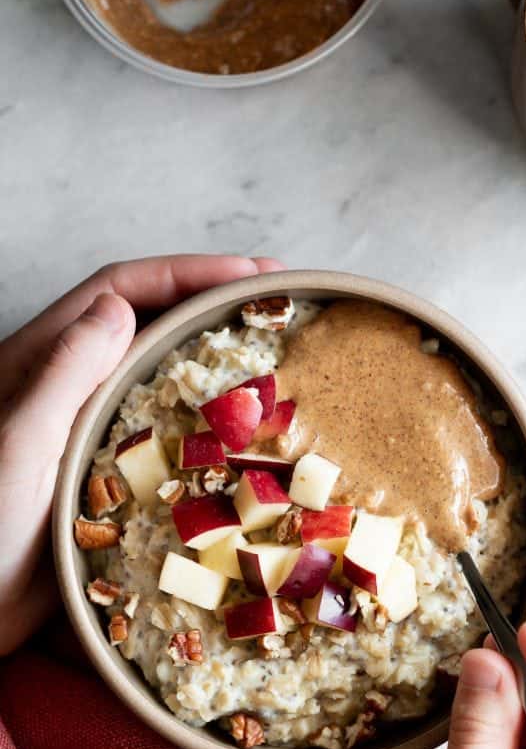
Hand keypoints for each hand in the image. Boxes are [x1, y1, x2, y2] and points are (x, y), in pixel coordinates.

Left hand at [0, 255, 282, 656]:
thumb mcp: (20, 446)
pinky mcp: (105, 474)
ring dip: (211, 354)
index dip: (187, 274)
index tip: (251, 275)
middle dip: (209, 302)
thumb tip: (120, 308)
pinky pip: (162, 429)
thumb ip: (64, 375)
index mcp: (39, 365)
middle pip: (145, 322)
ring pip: (157, 372)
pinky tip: (239, 425)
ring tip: (270, 352)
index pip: (120, 292)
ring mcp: (88, 430)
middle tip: (277, 302)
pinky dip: (202, 415)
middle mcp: (66, 388)